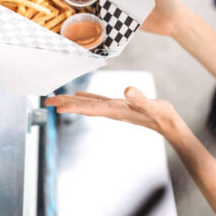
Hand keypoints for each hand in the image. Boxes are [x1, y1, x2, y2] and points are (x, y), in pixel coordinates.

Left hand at [46, 87, 186, 138]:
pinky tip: (81, 94)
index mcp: (116, 110)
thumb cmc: (162, 115)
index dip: (73, 107)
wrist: (169, 124)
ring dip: (72, 101)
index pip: (90, 109)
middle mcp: (111, 111)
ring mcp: (114, 109)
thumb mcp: (152, 105)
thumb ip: (140, 98)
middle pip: (84, 108)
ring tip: (57, 99)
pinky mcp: (120, 105)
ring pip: (89, 104)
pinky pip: (99, 101)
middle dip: (65, 104)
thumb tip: (127, 90)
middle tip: (46, 101)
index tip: (56, 107)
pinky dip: (88, 97)